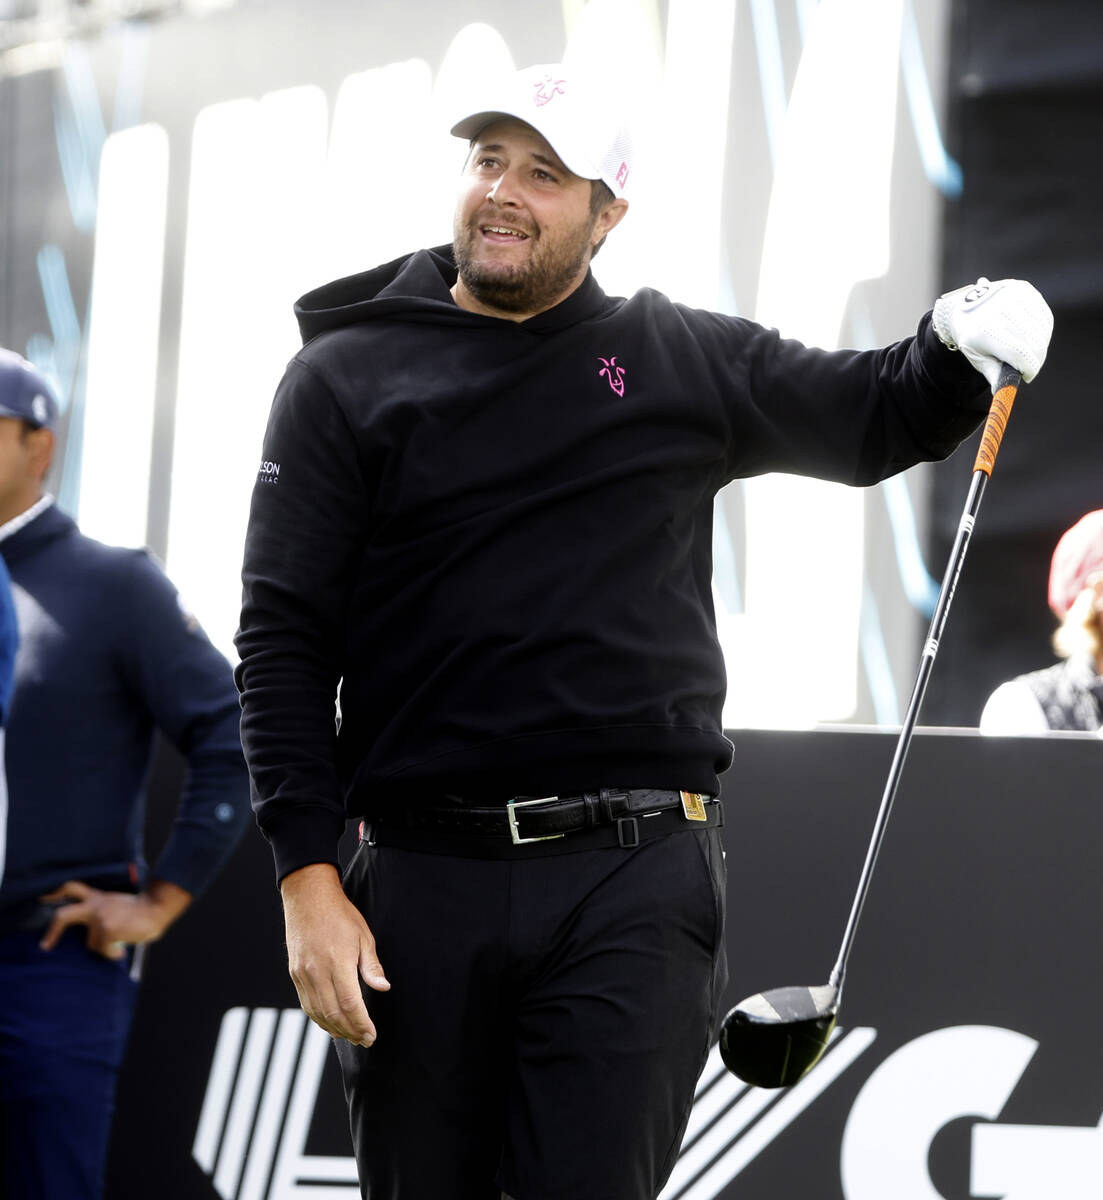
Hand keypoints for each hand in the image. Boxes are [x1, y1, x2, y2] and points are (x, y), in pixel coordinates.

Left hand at [39, 878, 191, 958]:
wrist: (157, 907)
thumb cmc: (142, 910)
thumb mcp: (117, 905)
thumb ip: (103, 914)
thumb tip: (96, 937)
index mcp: (98, 898)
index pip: (71, 888)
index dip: (54, 894)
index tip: (42, 901)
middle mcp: (95, 906)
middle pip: (64, 915)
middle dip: (53, 931)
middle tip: (45, 945)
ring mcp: (100, 918)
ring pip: (92, 944)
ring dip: (105, 947)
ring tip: (120, 943)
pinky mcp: (108, 929)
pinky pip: (105, 950)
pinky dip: (114, 954)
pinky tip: (123, 950)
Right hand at [279, 863, 389, 1046]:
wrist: (307, 898)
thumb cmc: (340, 915)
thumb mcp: (363, 936)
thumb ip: (371, 965)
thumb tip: (383, 988)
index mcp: (338, 961)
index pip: (350, 1003)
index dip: (361, 1023)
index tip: (371, 1035)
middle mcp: (317, 971)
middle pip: (334, 1013)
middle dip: (351, 1031)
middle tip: (365, 1041)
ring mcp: (303, 974)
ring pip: (318, 1013)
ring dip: (335, 1029)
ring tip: (351, 1037)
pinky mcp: (295, 974)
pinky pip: (307, 1004)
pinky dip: (319, 1019)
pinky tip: (331, 1025)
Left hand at [932, 277, 1053, 391]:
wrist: (963, 305)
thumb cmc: (972, 336)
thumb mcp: (977, 357)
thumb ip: (994, 373)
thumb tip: (1005, 392)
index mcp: (986, 330)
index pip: (1019, 353)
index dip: (1029, 368)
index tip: (1028, 376)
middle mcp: (1001, 310)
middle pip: (1033, 342)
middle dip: (1036, 359)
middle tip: (1030, 367)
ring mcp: (1014, 297)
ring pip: (1041, 330)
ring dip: (1040, 346)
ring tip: (1029, 352)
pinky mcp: (1024, 290)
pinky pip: (1044, 317)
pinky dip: (1043, 331)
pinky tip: (1034, 337)